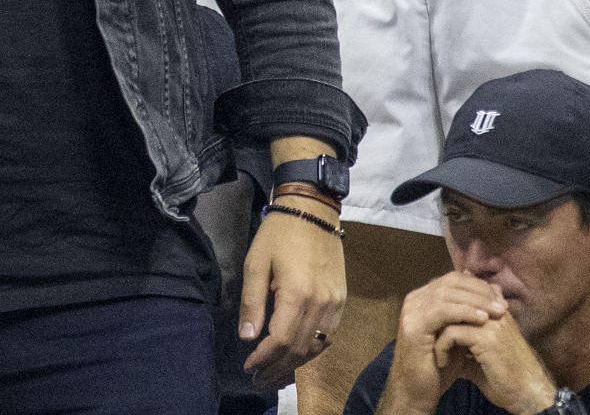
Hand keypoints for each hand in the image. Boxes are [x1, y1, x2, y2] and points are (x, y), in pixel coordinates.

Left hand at [239, 201, 345, 390]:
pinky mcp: (342, 300)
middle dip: (277, 367)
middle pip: (300, 349)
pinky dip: (313, 349)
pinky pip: (329, 335)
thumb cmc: (278, 234)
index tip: (248, 365)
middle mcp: (321, 304)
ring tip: (274, 371)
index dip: (264, 358)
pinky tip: (298, 352)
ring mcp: (335, 303)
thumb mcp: (256, 263)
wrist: (313, 211)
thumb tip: (247, 337)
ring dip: (295, 363)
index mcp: (297, 295)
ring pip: (317, 346)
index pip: (281, 340)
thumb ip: (252, 302)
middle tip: (258, 378)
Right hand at [380, 271, 511, 412]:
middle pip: (450, 282)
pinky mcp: (414, 326)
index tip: (500, 298)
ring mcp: (412, 311)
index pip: (453, 279)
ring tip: (497, 311)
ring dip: (476, 300)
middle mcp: (415, 300)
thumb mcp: (460, 335)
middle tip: (502, 305)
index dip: (478, 285)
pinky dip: (464, 312)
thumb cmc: (440, 365)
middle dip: (480, 291)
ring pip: (447, 293)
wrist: (419, 391)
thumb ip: (471, 315)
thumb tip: (494, 293)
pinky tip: (482, 319)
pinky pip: (442, 311)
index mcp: (423, 298)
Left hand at [436, 310, 559, 413]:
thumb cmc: (504, 377)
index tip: (430, 328)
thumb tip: (439, 338)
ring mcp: (491, 322)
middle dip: (435, 319)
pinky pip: (452, 332)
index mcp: (493, 310)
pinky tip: (442, 362)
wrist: (527, 394)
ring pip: (449, 314)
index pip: (460, 292)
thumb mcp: (479, 355)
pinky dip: (441, 347)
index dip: (441, 308)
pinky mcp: (487, 337)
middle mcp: (493, 310)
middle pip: (452, 298)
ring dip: (435, 334)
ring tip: (434, 352)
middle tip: (426, 336)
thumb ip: (462, 341)